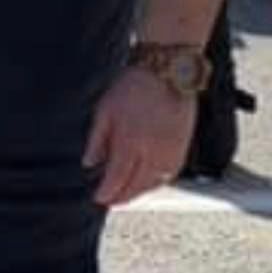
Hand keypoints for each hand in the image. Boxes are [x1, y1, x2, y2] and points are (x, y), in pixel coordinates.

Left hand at [83, 67, 197, 206]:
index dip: (107, 191)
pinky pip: (170, 175)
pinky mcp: (183, 148)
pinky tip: (148, 182)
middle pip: (136, 185)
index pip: (117, 177)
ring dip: (139, 192)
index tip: (99, 197)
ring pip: (154, 183)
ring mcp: (170, 151)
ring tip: (127, 194)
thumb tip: (89, 162)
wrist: (168, 71)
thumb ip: (97, 139)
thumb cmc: (135, 86)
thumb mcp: (105, 109)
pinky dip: (157, 183)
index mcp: (130, 142)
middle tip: (111, 200)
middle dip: (122, 196)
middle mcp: (152, 152)